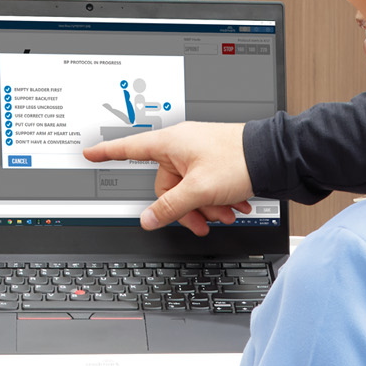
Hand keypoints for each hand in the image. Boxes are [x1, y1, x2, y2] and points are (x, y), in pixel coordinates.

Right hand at [82, 122, 253, 234]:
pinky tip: (234, 206)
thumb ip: (170, 207)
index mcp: (171, 143)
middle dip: (186, 207)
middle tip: (203, 221)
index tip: (90, 153)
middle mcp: (183, 146)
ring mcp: (200, 154)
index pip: (130, 148)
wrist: (275, 156)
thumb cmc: (239, 161)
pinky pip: (205, 186)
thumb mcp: (199, 190)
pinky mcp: (216, 162)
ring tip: (226, 213)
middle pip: (166, 185)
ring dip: (207, 206)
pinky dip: (218, 199)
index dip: (108, 152)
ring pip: (189, 189)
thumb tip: (148, 218)